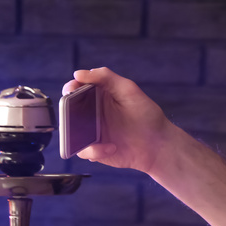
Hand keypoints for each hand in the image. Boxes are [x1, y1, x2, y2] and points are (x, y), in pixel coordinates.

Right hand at [61, 67, 179, 176]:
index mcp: (98, 96)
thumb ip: (105, 77)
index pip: (76, 89)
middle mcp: (92, 114)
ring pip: (71, 132)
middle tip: (71, 111)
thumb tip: (79, 74)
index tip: (72, 89)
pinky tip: (111, 147)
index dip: (70, 88)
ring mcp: (92, 132)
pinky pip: (84, 151)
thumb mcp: (128, 89)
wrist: (159, 143)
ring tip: (88, 133)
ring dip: (74, 133)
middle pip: (68, 110)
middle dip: (66, 111)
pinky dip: (94, 150)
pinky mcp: (97, 150)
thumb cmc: (146, 114)